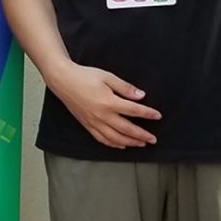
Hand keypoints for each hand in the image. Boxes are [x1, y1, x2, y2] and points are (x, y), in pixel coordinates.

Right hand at [47, 62, 161, 148]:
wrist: (63, 81)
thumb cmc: (85, 76)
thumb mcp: (107, 76)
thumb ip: (125, 87)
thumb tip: (141, 96)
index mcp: (109, 102)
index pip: (133, 110)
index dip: (147, 113)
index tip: (158, 116)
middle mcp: (102, 115)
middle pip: (126, 129)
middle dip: (142, 135)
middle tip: (153, 139)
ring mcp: (94, 122)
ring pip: (115, 138)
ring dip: (130, 142)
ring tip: (141, 144)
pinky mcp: (87, 125)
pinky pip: (102, 139)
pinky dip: (114, 144)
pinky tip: (122, 145)